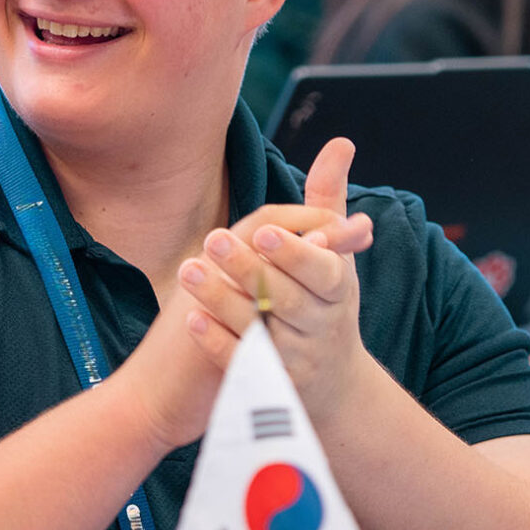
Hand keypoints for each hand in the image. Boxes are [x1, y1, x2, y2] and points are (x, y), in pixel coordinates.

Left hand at [176, 137, 380, 424]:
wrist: (332, 387)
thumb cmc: (326, 302)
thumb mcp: (335, 256)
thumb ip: (328, 201)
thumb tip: (340, 142)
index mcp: (338, 290)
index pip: (321, 271)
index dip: (294, 253)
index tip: (264, 233)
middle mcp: (320, 326)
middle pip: (285, 298)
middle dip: (249, 269)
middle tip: (213, 240)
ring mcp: (295, 359)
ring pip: (258, 330)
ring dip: (221, 299)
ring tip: (188, 269)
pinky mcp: (269, 385)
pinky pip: (241, 364)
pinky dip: (216, 342)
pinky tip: (190, 317)